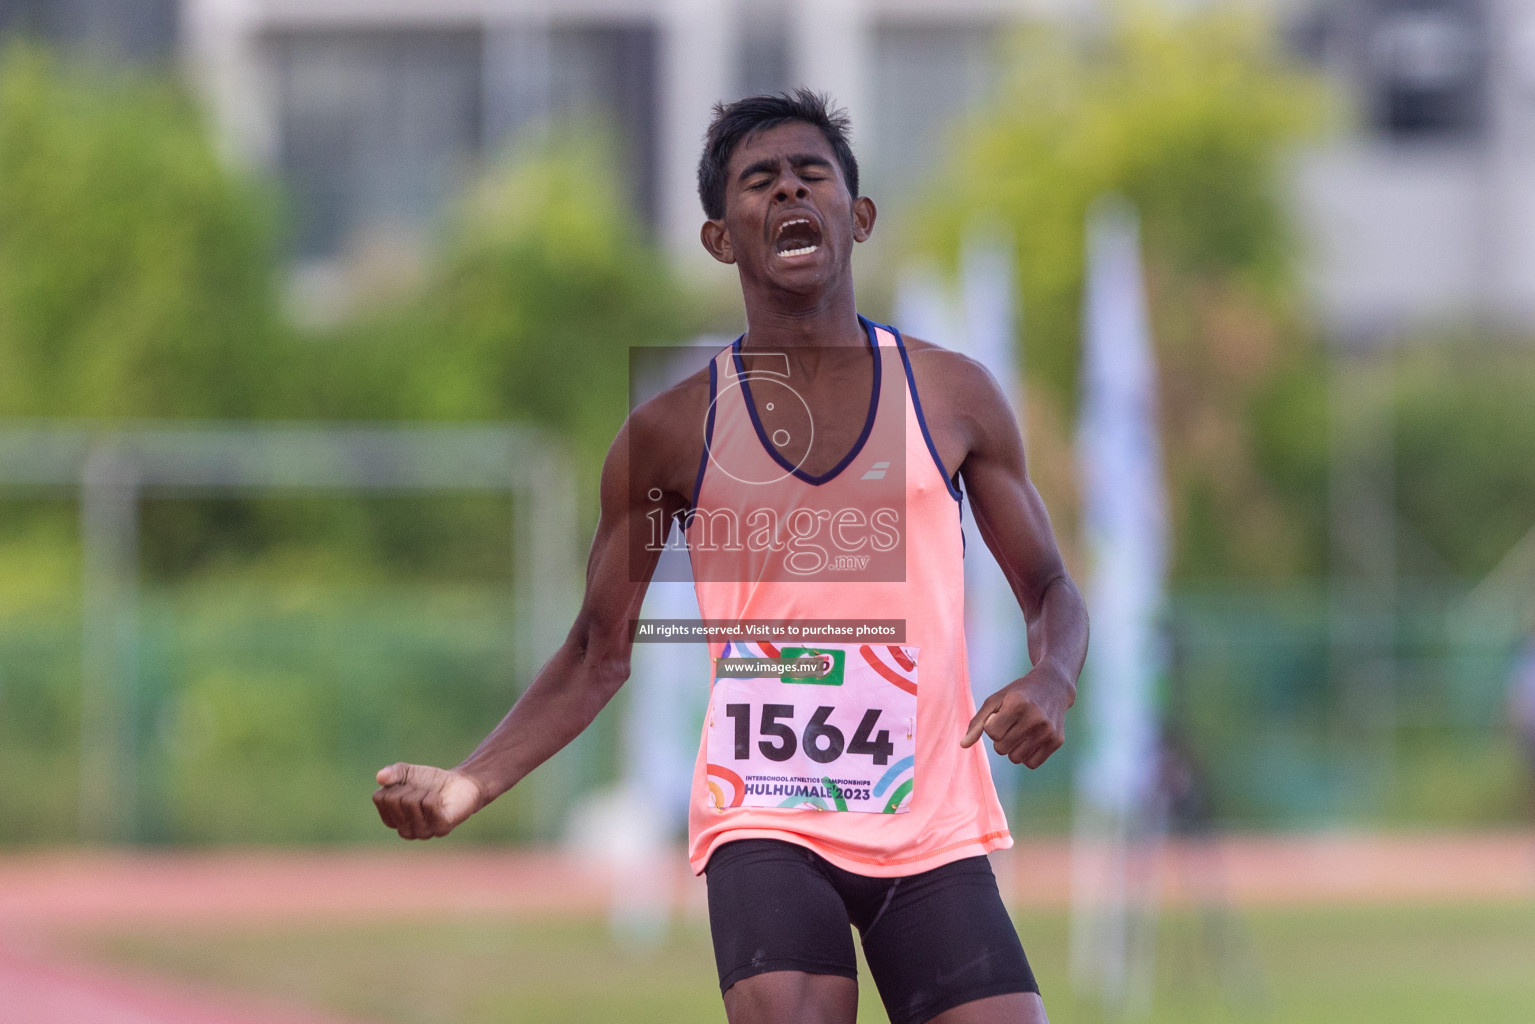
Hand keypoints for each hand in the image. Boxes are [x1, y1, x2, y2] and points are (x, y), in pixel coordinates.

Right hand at [372, 763, 486, 839]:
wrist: (461, 783)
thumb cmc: (431, 782)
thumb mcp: (408, 773)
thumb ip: (393, 773)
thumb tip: (380, 777)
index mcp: (392, 820)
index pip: (380, 798)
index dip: (395, 784)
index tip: (408, 787)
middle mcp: (405, 831)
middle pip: (395, 800)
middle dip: (410, 787)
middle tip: (423, 791)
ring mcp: (422, 832)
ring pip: (411, 802)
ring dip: (424, 791)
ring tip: (432, 795)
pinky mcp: (440, 828)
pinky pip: (429, 804)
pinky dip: (434, 795)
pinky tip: (441, 800)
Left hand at [960, 666, 1073, 768]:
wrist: (1053, 686)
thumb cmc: (1018, 694)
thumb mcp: (996, 700)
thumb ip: (978, 722)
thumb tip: (963, 745)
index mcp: (1018, 704)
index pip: (992, 733)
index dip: (992, 725)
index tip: (1001, 715)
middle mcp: (1035, 718)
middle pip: (1001, 748)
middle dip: (1001, 739)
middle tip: (1011, 724)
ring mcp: (1048, 730)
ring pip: (1015, 759)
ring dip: (1013, 749)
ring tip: (1020, 731)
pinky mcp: (1057, 741)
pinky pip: (1031, 764)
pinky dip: (1027, 756)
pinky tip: (1031, 739)